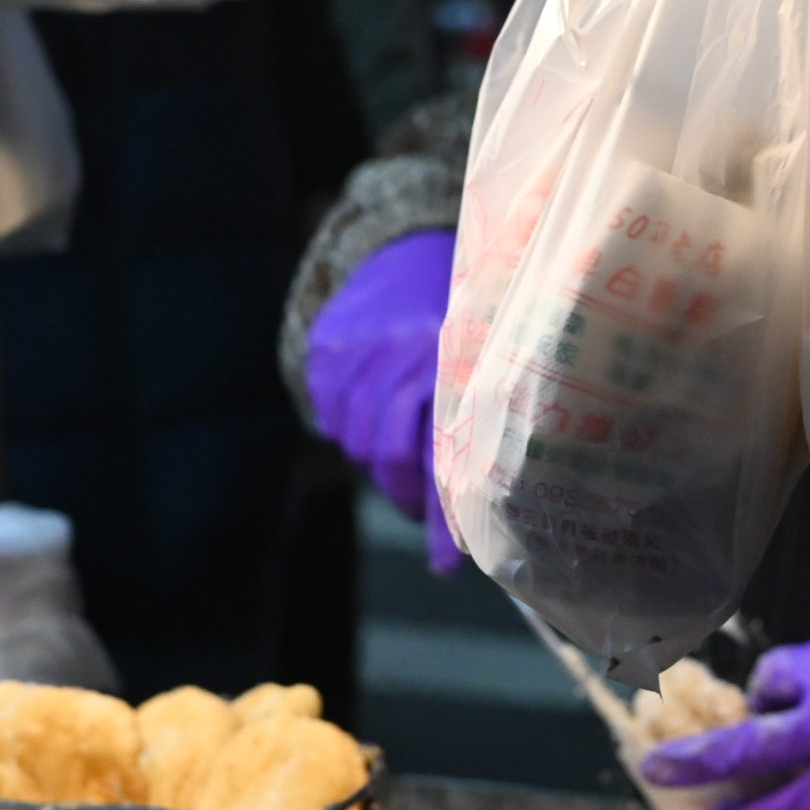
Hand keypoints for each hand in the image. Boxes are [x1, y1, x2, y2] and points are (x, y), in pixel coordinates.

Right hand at [305, 229, 462, 572]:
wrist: (411, 245)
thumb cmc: (464, 321)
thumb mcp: (483, 362)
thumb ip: (477, 432)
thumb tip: (472, 538)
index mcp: (459, 357)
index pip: (447, 450)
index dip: (445, 513)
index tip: (450, 565)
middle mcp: (409, 349)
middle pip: (389, 453)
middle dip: (405, 493)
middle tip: (418, 506)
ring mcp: (362, 346)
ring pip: (354, 440)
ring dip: (375, 463)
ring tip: (396, 454)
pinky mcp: (326, 345)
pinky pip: (327, 415)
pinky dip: (345, 426)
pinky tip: (368, 411)